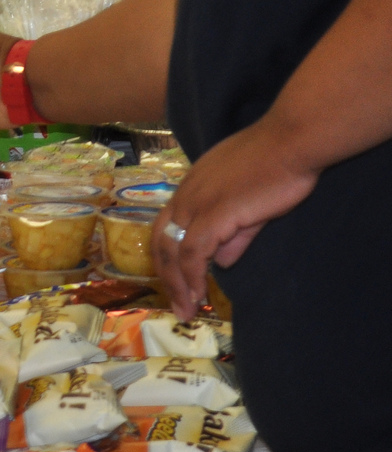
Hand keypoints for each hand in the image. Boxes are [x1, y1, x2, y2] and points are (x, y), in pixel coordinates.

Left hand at [154, 120, 316, 317]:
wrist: (290, 142)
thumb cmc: (276, 163)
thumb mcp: (249, 202)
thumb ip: (235, 233)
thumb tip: (223, 261)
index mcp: (191, 187)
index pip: (166, 226)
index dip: (168, 256)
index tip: (176, 280)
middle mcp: (185, 195)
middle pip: (161, 241)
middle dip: (167, 277)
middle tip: (177, 304)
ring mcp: (196, 204)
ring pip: (174, 251)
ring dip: (178, 285)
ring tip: (187, 310)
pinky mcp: (213, 214)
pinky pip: (193, 253)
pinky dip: (192, 277)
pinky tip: (199, 295)